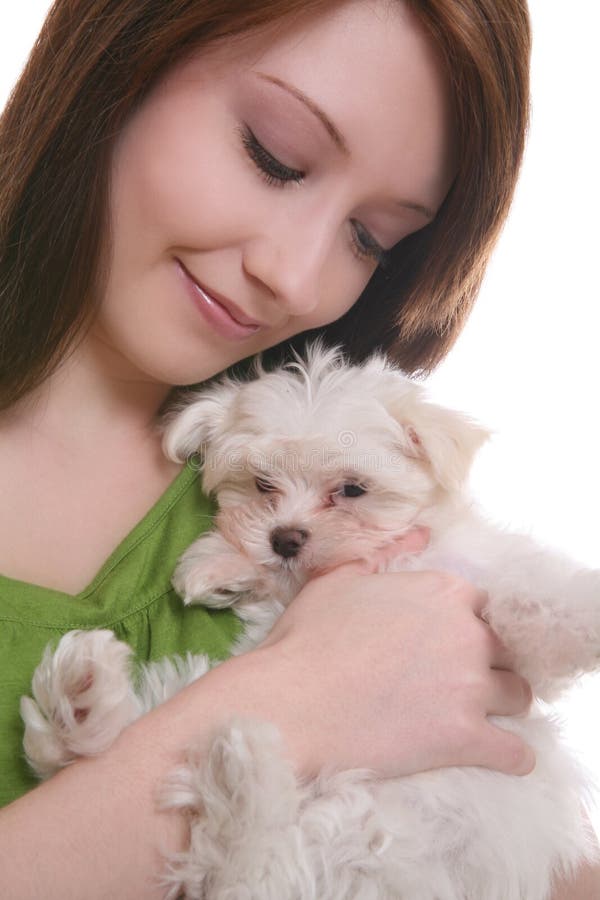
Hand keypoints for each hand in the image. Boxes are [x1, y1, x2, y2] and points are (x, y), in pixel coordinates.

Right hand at [255, 562, 533, 778]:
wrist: (291, 705)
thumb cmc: (307, 639)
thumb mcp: (339, 580)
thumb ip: (385, 554)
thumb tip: (419, 535)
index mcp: (443, 593)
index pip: (482, 605)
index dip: (467, 623)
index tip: (450, 641)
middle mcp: (467, 634)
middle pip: (504, 648)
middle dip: (488, 662)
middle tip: (459, 679)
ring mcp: (470, 687)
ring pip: (518, 694)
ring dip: (503, 702)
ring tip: (480, 713)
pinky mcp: (466, 738)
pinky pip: (515, 752)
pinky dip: (512, 755)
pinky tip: (502, 756)